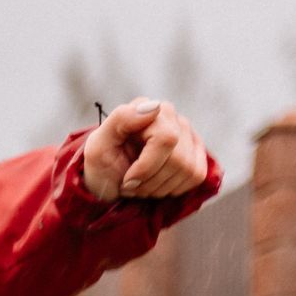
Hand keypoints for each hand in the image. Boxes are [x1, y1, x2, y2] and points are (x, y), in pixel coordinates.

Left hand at [81, 98, 209, 201]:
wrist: (107, 182)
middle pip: (179, 159)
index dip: (146, 168)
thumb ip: (121, 119)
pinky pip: (197, 176)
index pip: (166, 139)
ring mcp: (186, 132)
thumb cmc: (101, 165)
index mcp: (145, 108)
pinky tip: (156, 185)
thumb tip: (154, 106)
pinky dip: (174, 189)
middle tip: (131, 186)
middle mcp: (170, 115)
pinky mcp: (196, 151)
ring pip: (189, 170)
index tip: (127, 181)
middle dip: (151, 182)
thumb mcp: (98, 146)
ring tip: (141, 186)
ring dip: (160, 188)